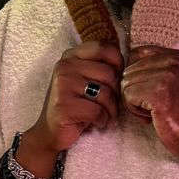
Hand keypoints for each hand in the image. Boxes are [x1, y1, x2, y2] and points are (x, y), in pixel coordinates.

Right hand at [25, 41, 122, 157]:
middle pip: (109, 73)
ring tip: (104, 114)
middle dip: (115, 93)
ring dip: (111, 109)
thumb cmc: (75, 104)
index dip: (118, 63)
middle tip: (109, 104)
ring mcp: (62, 85)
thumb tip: (128, 66)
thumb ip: (100, 66)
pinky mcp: (64, 106)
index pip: (104, 48)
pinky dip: (102, 120)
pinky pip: (97, 111)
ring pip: (105, 93)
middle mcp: (65, 66)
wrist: (50, 130)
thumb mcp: (84, 78)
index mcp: (71, 55)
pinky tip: (96, 122)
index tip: (115, 79)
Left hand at [121, 45, 178, 167]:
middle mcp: (173, 61)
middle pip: (128, 70)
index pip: (135, 54)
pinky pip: (128, 96)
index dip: (136, 76)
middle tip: (156, 105)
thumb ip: (150, 68)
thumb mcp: (169, 81)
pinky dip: (135, 111)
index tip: (154, 91)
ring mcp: (167, 75)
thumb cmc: (178, 113)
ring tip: (156, 111)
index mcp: (176, 55)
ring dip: (135, 102)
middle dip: (135, 91)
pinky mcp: (159, 92)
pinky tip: (153, 116)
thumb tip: (119, 61)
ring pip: (126, 83)